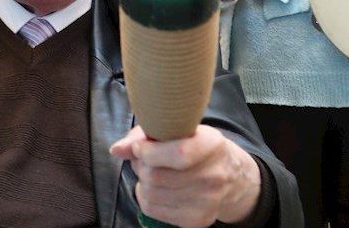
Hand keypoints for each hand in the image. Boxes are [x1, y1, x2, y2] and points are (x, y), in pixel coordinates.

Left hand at [111, 125, 261, 226]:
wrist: (231, 176)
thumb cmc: (198, 145)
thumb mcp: (180, 129)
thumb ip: (146, 134)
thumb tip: (117, 149)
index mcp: (211, 145)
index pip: (178, 154)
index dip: (150, 151)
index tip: (140, 147)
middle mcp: (213, 176)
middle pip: (157, 176)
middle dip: (141, 165)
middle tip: (143, 158)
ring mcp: (207, 201)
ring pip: (151, 194)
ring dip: (142, 181)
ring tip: (150, 171)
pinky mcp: (197, 220)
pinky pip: (153, 209)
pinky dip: (145, 197)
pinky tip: (154, 187)